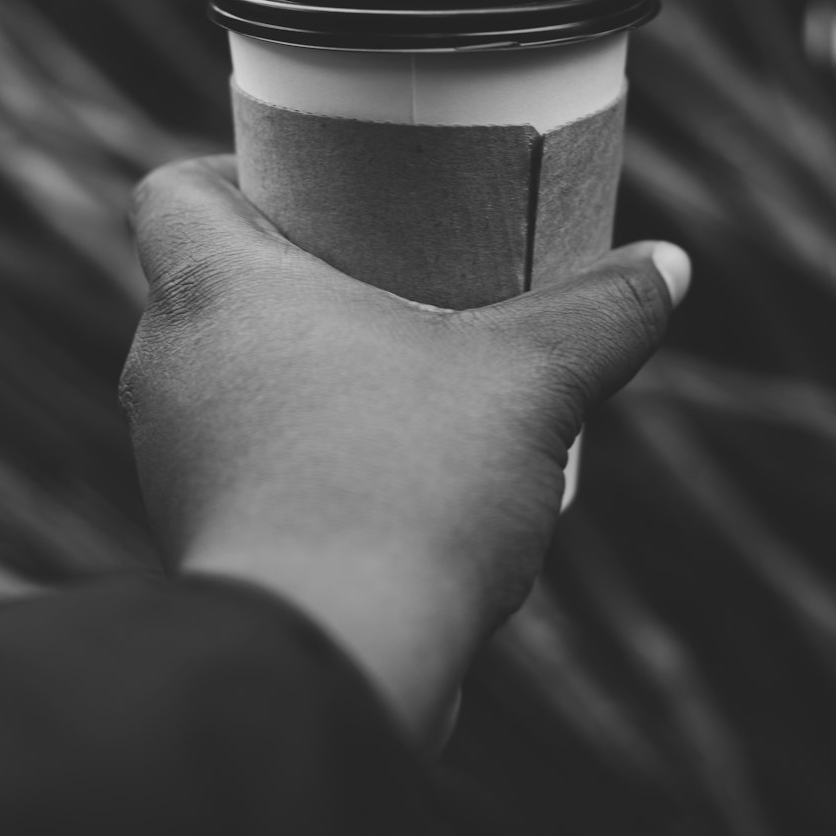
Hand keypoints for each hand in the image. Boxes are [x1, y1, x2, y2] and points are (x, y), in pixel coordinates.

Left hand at [121, 156, 688, 747]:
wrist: (330, 664)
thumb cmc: (406, 490)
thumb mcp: (528, 380)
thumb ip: (601, 312)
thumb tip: (669, 264)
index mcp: (213, 290)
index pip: (173, 191)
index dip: (231, 170)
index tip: (310, 188)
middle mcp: (167, 367)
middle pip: (209, 279)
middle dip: (295, 269)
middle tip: (384, 267)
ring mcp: (173, 458)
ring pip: (228, 373)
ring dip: (302, 362)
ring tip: (401, 368)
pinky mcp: (200, 535)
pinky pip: (243, 454)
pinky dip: (301, 442)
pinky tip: (386, 463)